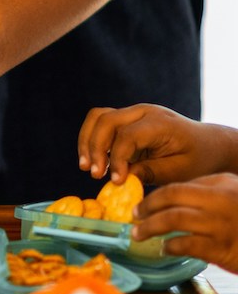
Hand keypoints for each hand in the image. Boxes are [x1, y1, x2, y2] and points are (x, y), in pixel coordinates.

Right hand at [78, 104, 234, 185]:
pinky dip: (92, 140)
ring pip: (97, 117)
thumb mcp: (179, 171)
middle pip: (106, 120)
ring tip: (85, 167)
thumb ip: (150, 172)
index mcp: (160, 123)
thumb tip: (120, 178)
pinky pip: (100, 122)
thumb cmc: (197, 159)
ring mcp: (133, 112)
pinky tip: (93, 161)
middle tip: (93, 174)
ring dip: (87, 141)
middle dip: (95, 148)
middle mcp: (143, 111)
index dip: (116, 158)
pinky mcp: (125, 119)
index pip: (127, 135)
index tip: (114, 181)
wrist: (207, 144)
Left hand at [131, 174, 237, 271]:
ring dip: (152, 229)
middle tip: (134, 219)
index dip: (152, 197)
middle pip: (172, 205)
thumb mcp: (231, 188)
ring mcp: (220, 228)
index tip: (138, 205)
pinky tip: (165, 247)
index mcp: (218, 188)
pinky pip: (189, 246)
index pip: (175, 189)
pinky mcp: (223, 250)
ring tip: (140, 234)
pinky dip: (172, 247)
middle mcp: (218, 206)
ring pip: (175, 223)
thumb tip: (169, 192)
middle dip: (147, 212)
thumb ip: (204, 185)